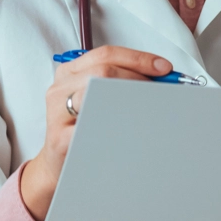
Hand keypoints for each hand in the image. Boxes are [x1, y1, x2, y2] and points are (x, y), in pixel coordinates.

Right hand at [19, 46, 174, 220]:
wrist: (60, 165)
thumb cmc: (83, 130)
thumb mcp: (95, 98)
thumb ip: (121, 82)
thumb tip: (160, 76)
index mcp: (70, 73)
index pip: (106, 55)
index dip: (138, 59)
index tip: (164, 68)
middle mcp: (60, 89)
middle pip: (103, 71)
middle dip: (138, 77)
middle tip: (161, 89)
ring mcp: (57, 113)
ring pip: (96, 93)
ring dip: (130, 98)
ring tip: (149, 106)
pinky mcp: (60, 139)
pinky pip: (92, 125)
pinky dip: (116, 124)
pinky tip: (131, 127)